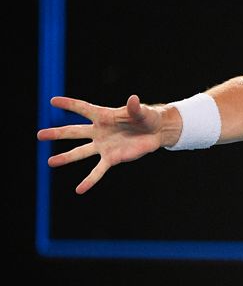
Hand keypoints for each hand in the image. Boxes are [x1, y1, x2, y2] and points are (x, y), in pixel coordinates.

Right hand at [36, 94, 176, 193]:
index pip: (83, 108)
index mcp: (104, 116)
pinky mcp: (112, 158)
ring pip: (81, 152)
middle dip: (57, 133)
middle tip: (40, 135)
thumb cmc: (146, 117)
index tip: (52, 101)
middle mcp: (99, 131)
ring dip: (66, 158)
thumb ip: (135, 108)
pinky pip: (98, 171)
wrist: (155, 132)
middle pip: (75, 132)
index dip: (69, 104)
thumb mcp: (142, 111)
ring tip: (50, 162)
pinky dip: (89, 180)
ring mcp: (103, 145)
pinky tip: (79, 190)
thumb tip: (133, 99)